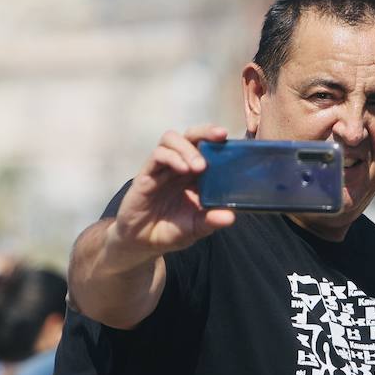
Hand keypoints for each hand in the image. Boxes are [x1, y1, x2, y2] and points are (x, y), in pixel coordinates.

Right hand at [105, 125, 235, 265]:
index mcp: (195, 175)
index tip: (232, 139)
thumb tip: (230, 216)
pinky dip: (171, 158)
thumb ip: (211, 221)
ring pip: (171, 139)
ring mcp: (162, 169)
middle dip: (206, 131)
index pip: (207, 147)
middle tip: (221, 136)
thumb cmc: (171, 230)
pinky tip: (183, 169)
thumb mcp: (196, 228)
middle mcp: (179, 166)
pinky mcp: (146, 175)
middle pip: (191, 136)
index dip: (218, 141)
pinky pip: (157, 156)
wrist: (142, 243)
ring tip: (200, 166)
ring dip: (188, 148)